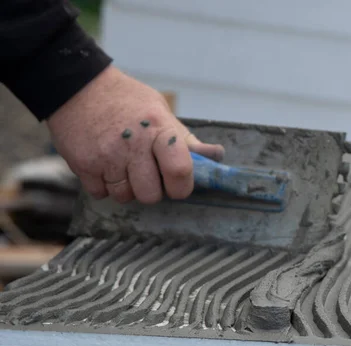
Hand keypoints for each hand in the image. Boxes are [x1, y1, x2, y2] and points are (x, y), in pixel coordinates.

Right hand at [47, 66, 223, 203]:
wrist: (77, 86)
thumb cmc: (128, 102)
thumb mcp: (161, 112)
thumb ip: (185, 140)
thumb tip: (216, 155)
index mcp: (158, 129)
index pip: (179, 170)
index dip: (181, 186)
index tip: (177, 183)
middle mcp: (132, 144)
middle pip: (150, 195)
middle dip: (151, 189)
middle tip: (146, 171)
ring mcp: (106, 156)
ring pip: (125, 197)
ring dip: (127, 188)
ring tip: (123, 164)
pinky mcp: (83, 165)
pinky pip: (101, 194)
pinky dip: (104, 185)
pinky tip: (105, 164)